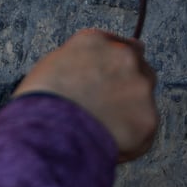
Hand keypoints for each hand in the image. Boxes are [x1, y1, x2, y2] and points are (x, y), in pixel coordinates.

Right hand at [14, 29, 158, 161]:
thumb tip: (94, 73)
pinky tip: (105, 146)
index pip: (123, 46)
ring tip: (100, 132)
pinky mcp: (148, 119)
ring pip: (144, 101)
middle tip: (106, 111)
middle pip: (141, 70)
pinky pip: (143, 132)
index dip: (117, 69)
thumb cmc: (38, 106)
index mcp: (95, 41)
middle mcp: (123, 57)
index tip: (112, 82)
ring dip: (129, 114)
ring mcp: (139, 87)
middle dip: (128, 88)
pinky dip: (130, 141)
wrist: (44, 135)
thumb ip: (81, 64)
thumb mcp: (52, 68)